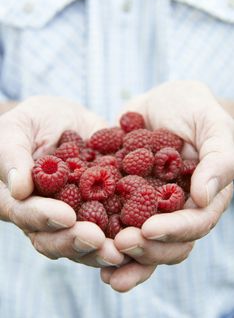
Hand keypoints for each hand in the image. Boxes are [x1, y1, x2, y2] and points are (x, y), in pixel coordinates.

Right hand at [0, 96, 126, 267]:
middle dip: (77, 242)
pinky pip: (115, 224)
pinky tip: (144, 236)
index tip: (65, 216)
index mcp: (24, 200)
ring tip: (122, 250)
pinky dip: (128, 234)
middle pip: (57, 238)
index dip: (45, 218)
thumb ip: (12, 155)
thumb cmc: (34, 122)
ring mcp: (79, 214)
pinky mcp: (105, 207)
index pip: (28, 214)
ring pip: (87, 241)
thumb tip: (19, 189)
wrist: (67, 120)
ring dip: (103, 249)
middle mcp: (50, 215)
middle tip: (98, 241)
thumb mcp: (17, 130)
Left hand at [101, 81, 233, 290]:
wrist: (159, 102)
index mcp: (202, 196)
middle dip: (146, 249)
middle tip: (120, 245)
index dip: (173, 231)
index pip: (194, 224)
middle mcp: (177, 208)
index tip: (148, 230)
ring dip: (125, 258)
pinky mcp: (125, 199)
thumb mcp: (211, 123)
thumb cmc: (192, 107)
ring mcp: (150, 207)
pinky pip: (115, 223)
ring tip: (102, 264)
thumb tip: (204, 196)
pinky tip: (86, 243)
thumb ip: (219, 157)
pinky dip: (104, 238)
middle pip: (167, 243)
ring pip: (142, 242)